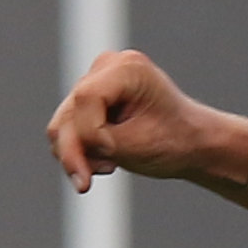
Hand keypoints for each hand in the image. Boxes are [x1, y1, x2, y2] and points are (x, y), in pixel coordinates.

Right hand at [46, 49, 215, 193]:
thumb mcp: (132, 146)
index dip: (92, 134)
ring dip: (78, 154)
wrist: (191, 143)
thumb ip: (89, 142)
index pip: (85, 98)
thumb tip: (56, 142)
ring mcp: (94, 80)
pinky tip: (105, 159)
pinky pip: (64, 128)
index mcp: (127, 68)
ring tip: (110, 165)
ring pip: (61, 124)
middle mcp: (107, 66)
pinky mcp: (87, 99)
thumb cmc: (173, 142)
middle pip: (69, 114)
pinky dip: (78, 150)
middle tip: (90, 181)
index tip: (113, 156)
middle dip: (77, 152)